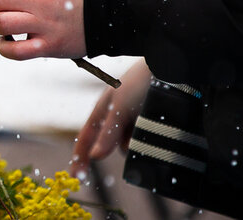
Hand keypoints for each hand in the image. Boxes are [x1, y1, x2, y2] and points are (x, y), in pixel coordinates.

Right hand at [70, 61, 151, 177]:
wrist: (167, 67)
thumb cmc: (139, 83)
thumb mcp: (120, 108)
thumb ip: (108, 133)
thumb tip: (94, 157)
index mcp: (102, 109)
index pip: (85, 137)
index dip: (79, 156)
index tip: (75, 176)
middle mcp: (114, 115)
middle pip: (107, 143)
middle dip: (108, 150)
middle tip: (104, 164)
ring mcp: (131, 117)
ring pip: (127, 143)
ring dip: (133, 143)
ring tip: (145, 126)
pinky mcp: (146, 119)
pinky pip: (141, 138)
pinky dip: (145, 138)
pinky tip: (154, 128)